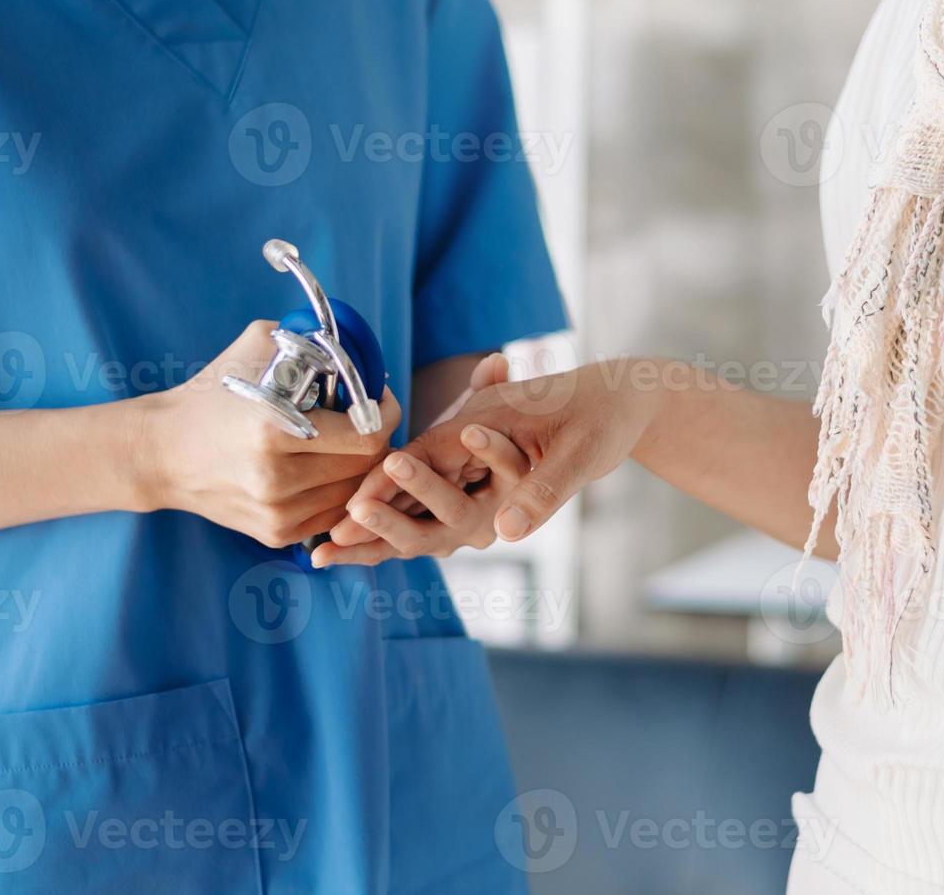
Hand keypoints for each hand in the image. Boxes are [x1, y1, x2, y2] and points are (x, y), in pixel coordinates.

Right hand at [133, 320, 400, 547]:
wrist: (161, 452)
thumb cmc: (211, 393)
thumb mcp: (255, 347)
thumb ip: (310, 341)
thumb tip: (359, 350)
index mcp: (275, 429)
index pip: (366, 435)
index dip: (384, 414)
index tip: (379, 399)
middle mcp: (278, 478)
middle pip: (365, 467)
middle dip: (375, 439)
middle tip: (364, 419)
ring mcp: (278, 513)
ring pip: (354, 493)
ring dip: (358, 468)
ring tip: (342, 444)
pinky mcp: (276, 534)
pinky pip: (332, 514)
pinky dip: (336, 492)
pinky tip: (322, 469)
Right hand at [316, 359, 658, 565]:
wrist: (617, 394)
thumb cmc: (601, 418)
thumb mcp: (580, 454)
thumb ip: (541, 489)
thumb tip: (506, 533)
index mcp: (475, 428)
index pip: (414, 467)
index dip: (379, 498)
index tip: (341, 528)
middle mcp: (464, 440)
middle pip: (404, 482)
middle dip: (367, 515)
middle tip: (326, 545)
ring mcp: (469, 453)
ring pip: (413, 490)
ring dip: (379, 518)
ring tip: (334, 549)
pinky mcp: (478, 464)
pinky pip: (435, 489)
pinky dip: (405, 511)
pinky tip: (375, 539)